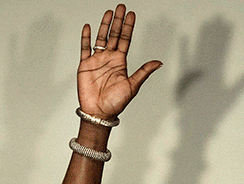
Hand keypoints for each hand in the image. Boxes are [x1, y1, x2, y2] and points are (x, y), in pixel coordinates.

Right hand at [77, 5, 161, 119]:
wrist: (99, 113)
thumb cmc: (116, 103)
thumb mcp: (132, 86)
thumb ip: (143, 72)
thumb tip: (159, 62)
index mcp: (120, 62)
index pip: (125, 40)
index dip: (128, 27)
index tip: (131, 14)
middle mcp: (109, 58)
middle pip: (114, 35)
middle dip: (118, 21)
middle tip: (121, 7)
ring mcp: (97, 60)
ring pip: (100, 38)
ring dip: (104, 25)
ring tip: (109, 13)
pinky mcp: (85, 65)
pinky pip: (85, 48)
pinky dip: (85, 37)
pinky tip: (88, 27)